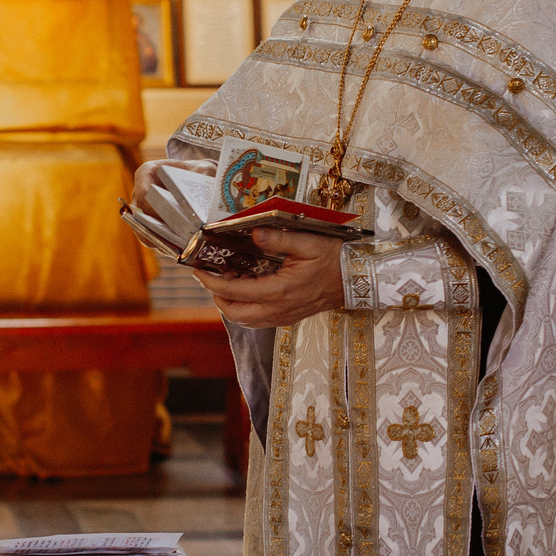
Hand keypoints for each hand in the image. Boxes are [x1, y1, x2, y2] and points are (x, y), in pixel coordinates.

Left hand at [197, 230, 344, 328]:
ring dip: (230, 305)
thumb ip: (278, 239)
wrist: (356, 279)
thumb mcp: (308, 242)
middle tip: (211, 276)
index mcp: (279, 290)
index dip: (212, 282)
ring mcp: (283, 316)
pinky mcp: (288, 318)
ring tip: (227, 282)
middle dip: (217, 296)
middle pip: (234, 313)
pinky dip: (245, 309)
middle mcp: (278, 309)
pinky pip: (258, 320)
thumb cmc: (334, 259)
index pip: (234, 291)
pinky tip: (247, 291)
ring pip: (245, 320)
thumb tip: (253, 234)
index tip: (199, 271)